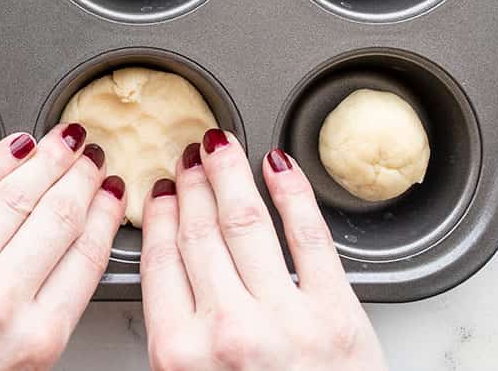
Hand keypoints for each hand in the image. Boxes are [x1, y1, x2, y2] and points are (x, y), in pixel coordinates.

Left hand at [0, 123, 125, 370]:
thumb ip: (37, 323)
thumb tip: (62, 262)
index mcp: (34, 341)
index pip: (86, 258)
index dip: (106, 216)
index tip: (116, 193)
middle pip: (56, 218)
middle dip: (81, 179)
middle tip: (94, 155)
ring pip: (14, 197)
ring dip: (47, 160)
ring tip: (64, 140)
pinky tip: (13, 146)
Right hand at [141, 131, 385, 369]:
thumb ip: (173, 338)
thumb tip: (167, 268)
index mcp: (180, 353)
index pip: (160, 260)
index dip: (160, 215)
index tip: (160, 191)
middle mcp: (227, 329)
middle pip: (199, 233)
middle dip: (192, 186)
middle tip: (187, 157)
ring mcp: (284, 317)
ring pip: (245, 222)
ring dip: (228, 174)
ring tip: (221, 148)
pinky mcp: (337, 312)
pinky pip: (310, 236)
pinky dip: (292, 192)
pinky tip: (279, 165)